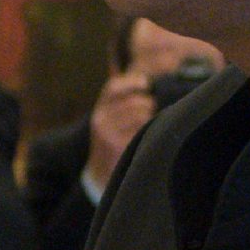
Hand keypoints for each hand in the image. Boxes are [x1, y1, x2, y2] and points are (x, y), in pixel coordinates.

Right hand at [84, 70, 155, 191]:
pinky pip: (140, 130)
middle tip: (150, 112)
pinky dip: (147, 131)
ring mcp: (107, 132)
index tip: (147, 84)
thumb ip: (119, 100)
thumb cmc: (110, 142)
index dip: (132, 81)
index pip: (114, 86)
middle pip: (134, 101)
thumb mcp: (108, 119)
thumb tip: (131, 75)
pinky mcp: (116, 145)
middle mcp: (100, 118)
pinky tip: (145, 136)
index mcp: (99, 109)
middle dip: (148, 105)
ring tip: (147, 125)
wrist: (98, 174)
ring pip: (139, 115)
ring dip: (149, 118)